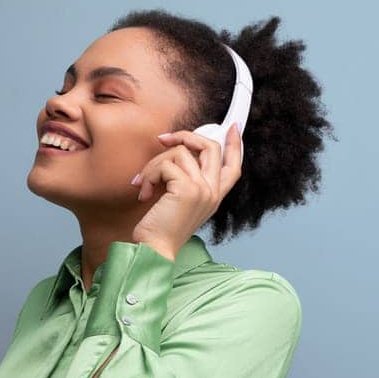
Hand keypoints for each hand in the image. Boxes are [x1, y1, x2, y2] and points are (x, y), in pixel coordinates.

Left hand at [130, 123, 242, 255]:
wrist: (155, 250)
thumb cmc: (161, 228)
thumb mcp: (181, 202)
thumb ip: (188, 179)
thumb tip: (180, 150)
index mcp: (215, 196)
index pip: (234, 166)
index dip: (234, 144)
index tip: (233, 127)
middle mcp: (213, 192)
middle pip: (211, 147)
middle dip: (185, 135)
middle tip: (163, 139)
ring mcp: (203, 190)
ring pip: (180, 153)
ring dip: (155, 164)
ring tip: (144, 183)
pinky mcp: (187, 189)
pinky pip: (166, 164)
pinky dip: (149, 174)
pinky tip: (144, 192)